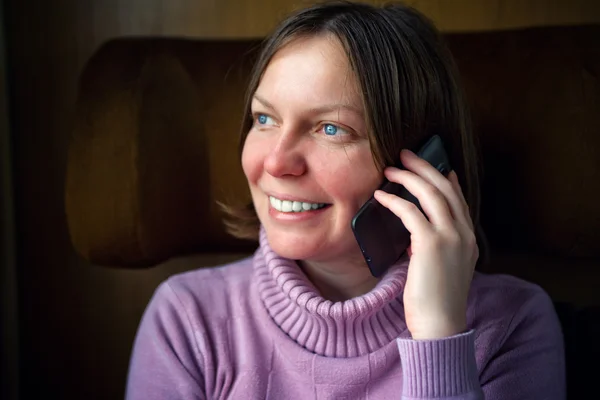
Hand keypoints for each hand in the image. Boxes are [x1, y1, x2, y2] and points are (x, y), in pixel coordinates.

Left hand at [373, 149, 478, 339]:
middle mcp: (463, 233)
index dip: (446, 179)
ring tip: (391, 169)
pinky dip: (394, 200)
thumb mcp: (443, 268)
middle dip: (425, 166)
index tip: (436, 165)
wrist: (440, 324)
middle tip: (406, 154)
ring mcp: (450, 237)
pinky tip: (381, 196)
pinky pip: (410, 211)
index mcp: (468, 239)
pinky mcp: (430, 244)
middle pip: (445, 188)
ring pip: (430, 193)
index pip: (459, 199)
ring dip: (409, 176)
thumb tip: (416, 233)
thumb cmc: (436, 300)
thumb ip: (434, 247)